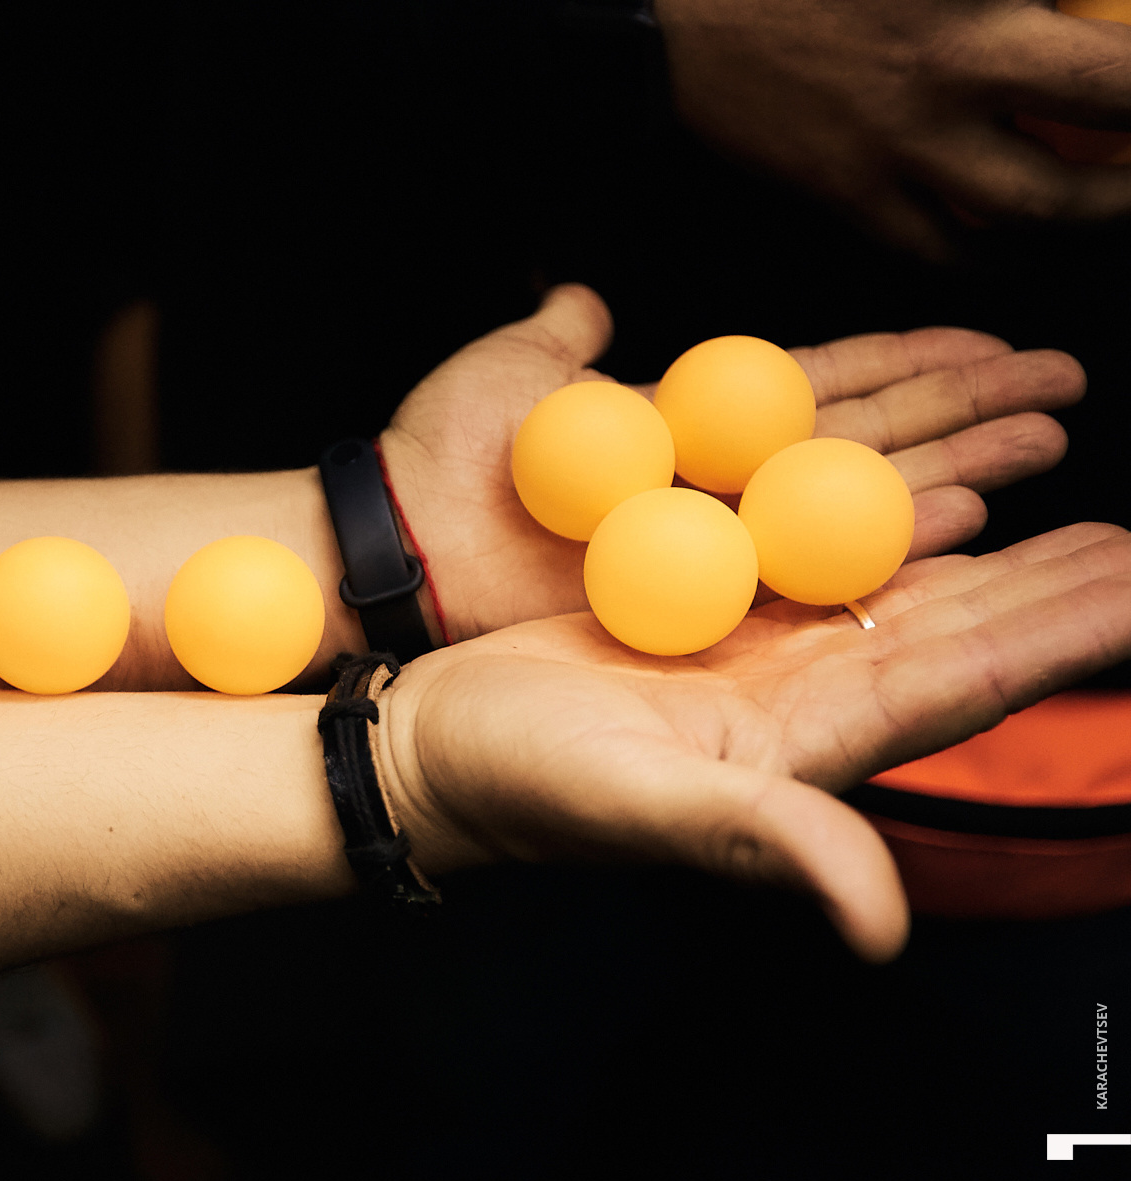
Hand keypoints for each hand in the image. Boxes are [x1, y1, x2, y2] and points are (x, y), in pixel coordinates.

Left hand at [378, 284, 1075, 640]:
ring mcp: (716, 552)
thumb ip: (564, 337)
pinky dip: (886, 541)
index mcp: (687, 430)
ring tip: (1045, 444)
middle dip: (967, 415)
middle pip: (866, 447)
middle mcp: (718, 495)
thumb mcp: (513, 372)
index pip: (826, 390)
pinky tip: (966, 518)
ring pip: (859, 506)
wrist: (390, 544)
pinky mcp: (704, 609)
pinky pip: (811, 571)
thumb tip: (585, 299)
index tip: (991, 346)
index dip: (910, 366)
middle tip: (1061, 390)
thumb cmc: (438, 456)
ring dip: (958, 471)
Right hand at [378, 521, 1130, 960]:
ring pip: (903, 600)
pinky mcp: (706, 622)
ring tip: (1084, 526)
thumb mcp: (641, 806)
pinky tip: (936, 514)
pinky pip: (817, 569)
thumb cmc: (523, 785)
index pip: (961, 686)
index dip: (1059, 642)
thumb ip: (766, 842)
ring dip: (996, 565)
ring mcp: (758, 663)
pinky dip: (886, 537)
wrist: (436, 745)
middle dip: (1057, 597)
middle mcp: (802, 704)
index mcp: (806, 748)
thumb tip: (883, 925)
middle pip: (956, 639)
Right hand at [653, 0, 1130, 256]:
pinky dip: (1001, 253)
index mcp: (971, 8)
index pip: (1114, 64)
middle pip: (1104, 119)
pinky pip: (946, 250)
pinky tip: (1027, 239)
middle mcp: (948, 75)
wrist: (671, 23)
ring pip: (1039, 208)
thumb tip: (1088, 3)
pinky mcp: (850, 195)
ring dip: (1103, 208)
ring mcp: (898, 147)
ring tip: (1122, 194)